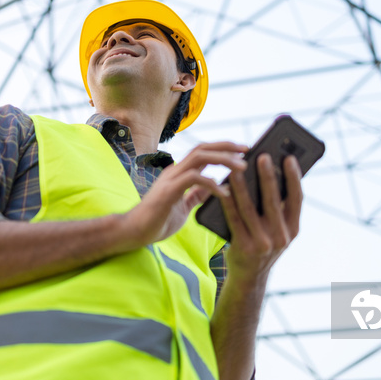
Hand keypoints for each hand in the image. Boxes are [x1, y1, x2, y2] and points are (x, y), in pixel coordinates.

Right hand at [125, 142, 247, 245]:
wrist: (133, 233)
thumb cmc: (156, 221)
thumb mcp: (183, 207)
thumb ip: (196, 195)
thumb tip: (214, 187)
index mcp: (179, 173)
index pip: (203, 152)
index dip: (223, 148)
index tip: (243, 151)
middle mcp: (175, 171)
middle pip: (203, 148)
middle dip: (226, 146)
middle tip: (247, 149)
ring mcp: (170, 179)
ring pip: (199, 157)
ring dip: (223, 160)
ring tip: (241, 168)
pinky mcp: (168, 191)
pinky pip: (193, 179)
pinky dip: (211, 183)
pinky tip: (225, 194)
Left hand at [220, 154, 302, 283]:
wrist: (249, 277)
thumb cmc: (263, 244)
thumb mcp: (278, 230)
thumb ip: (278, 209)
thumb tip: (270, 173)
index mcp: (293, 229)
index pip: (297, 199)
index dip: (294, 178)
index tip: (289, 158)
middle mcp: (281, 237)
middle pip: (273, 201)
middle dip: (268, 177)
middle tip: (262, 156)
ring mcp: (262, 243)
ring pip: (250, 208)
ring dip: (242, 186)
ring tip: (237, 169)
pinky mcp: (243, 248)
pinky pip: (234, 219)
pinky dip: (228, 202)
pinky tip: (223, 189)